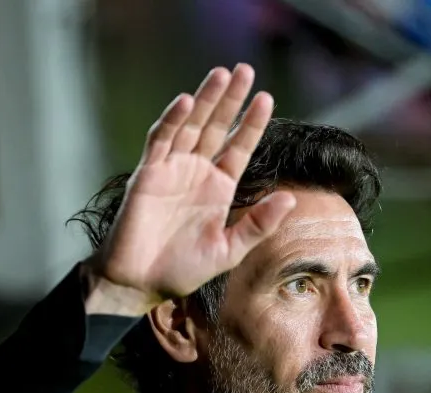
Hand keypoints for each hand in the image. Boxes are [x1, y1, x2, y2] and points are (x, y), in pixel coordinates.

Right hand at [86, 64, 296, 315]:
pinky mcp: (148, 174)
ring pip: (190, 126)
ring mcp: (171, 170)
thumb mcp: (228, 250)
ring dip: (204, 100)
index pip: (239, 148)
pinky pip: (161, 141)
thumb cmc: (181, 270)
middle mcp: (196, 173)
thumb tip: (290, 198)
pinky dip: (172, 121)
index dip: (251, 123)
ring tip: (221, 74)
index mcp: (218, 188)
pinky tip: (186, 103)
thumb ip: (258, 225)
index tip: (266, 98)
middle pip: (216, 127)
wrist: (140, 283)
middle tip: (245, 70)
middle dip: (230, 99)